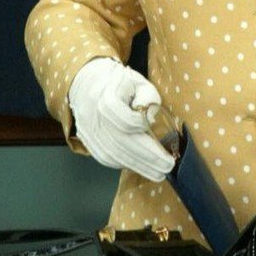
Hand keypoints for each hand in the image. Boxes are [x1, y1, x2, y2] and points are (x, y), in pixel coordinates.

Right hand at [68, 57, 174, 180]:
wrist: (90, 83)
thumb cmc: (121, 83)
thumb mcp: (139, 82)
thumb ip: (148, 98)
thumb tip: (150, 120)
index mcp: (106, 98)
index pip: (127, 121)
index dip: (145, 132)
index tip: (165, 138)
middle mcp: (94, 117)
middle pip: (121, 144)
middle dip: (147, 158)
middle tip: (167, 167)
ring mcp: (89, 132)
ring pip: (113, 155)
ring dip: (137, 167)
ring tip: (158, 173)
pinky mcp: (88, 142)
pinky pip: (107, 158)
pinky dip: (125, 164)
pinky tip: (141, 167)